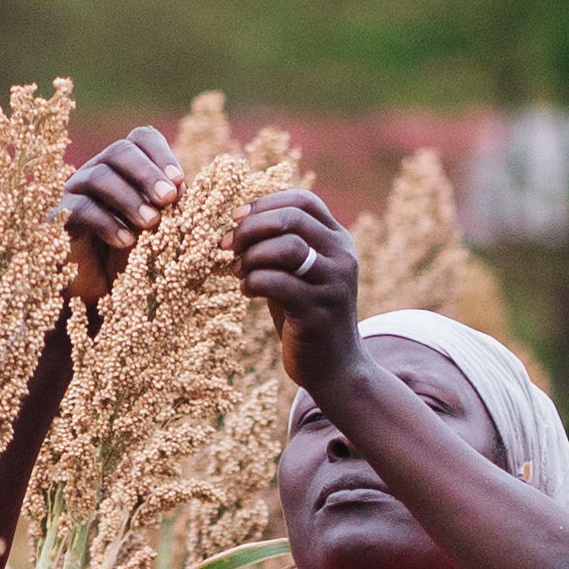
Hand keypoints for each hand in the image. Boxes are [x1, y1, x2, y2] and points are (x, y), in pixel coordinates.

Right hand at [59, 125, 182, 301]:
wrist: (97, 293)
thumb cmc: (134, 259)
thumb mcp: (161, 233)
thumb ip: (174, 212)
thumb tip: (187, 191)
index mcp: (127, 168)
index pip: (141, 139)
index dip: (161, 154)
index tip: (179, 182)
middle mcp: (99, 171)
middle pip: (120, 151)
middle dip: (147, 173)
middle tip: (168, 198)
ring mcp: (75, 191)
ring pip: (99, 176)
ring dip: (130, 198)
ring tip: (152, 223)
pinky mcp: (60, 218)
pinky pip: (80, 208)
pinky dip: (106, 222)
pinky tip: (127, 241)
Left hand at [231, 183, 360, 390]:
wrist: (335, 367)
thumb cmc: (307, 314)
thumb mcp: (300, 272)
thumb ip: (281, 245)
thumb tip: (237, 221)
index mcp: (338, 241)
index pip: (303, 202)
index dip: (264, 203)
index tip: (236, 218)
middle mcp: (341, 257)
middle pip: (292, 219)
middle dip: (251, 227)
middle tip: (227, 244)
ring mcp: (333, 284)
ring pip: (286, 248)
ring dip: (251, 255)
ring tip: (238, 271)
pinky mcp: (318, 312)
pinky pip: (277, 283)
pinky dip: (253, 282)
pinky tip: (246, 291)